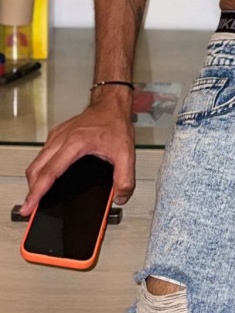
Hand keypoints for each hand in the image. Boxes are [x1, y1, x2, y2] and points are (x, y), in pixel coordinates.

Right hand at [20, 92, 135, 214]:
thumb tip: (120, 196)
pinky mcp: (57, 135)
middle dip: (31, 191)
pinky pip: (42, 154)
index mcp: (75, 143)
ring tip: (36, 197)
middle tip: (30, 208)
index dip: (37, 192)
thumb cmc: (115, 122)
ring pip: (36, 162)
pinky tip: (46, 178)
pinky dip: (40, 169)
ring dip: (34, 180)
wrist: (112, 104)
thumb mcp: (126, 153)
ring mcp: (57, 136)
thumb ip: (125, 178)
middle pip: (36, 169)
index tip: (29, 206)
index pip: (49, 173)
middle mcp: (61, 138)